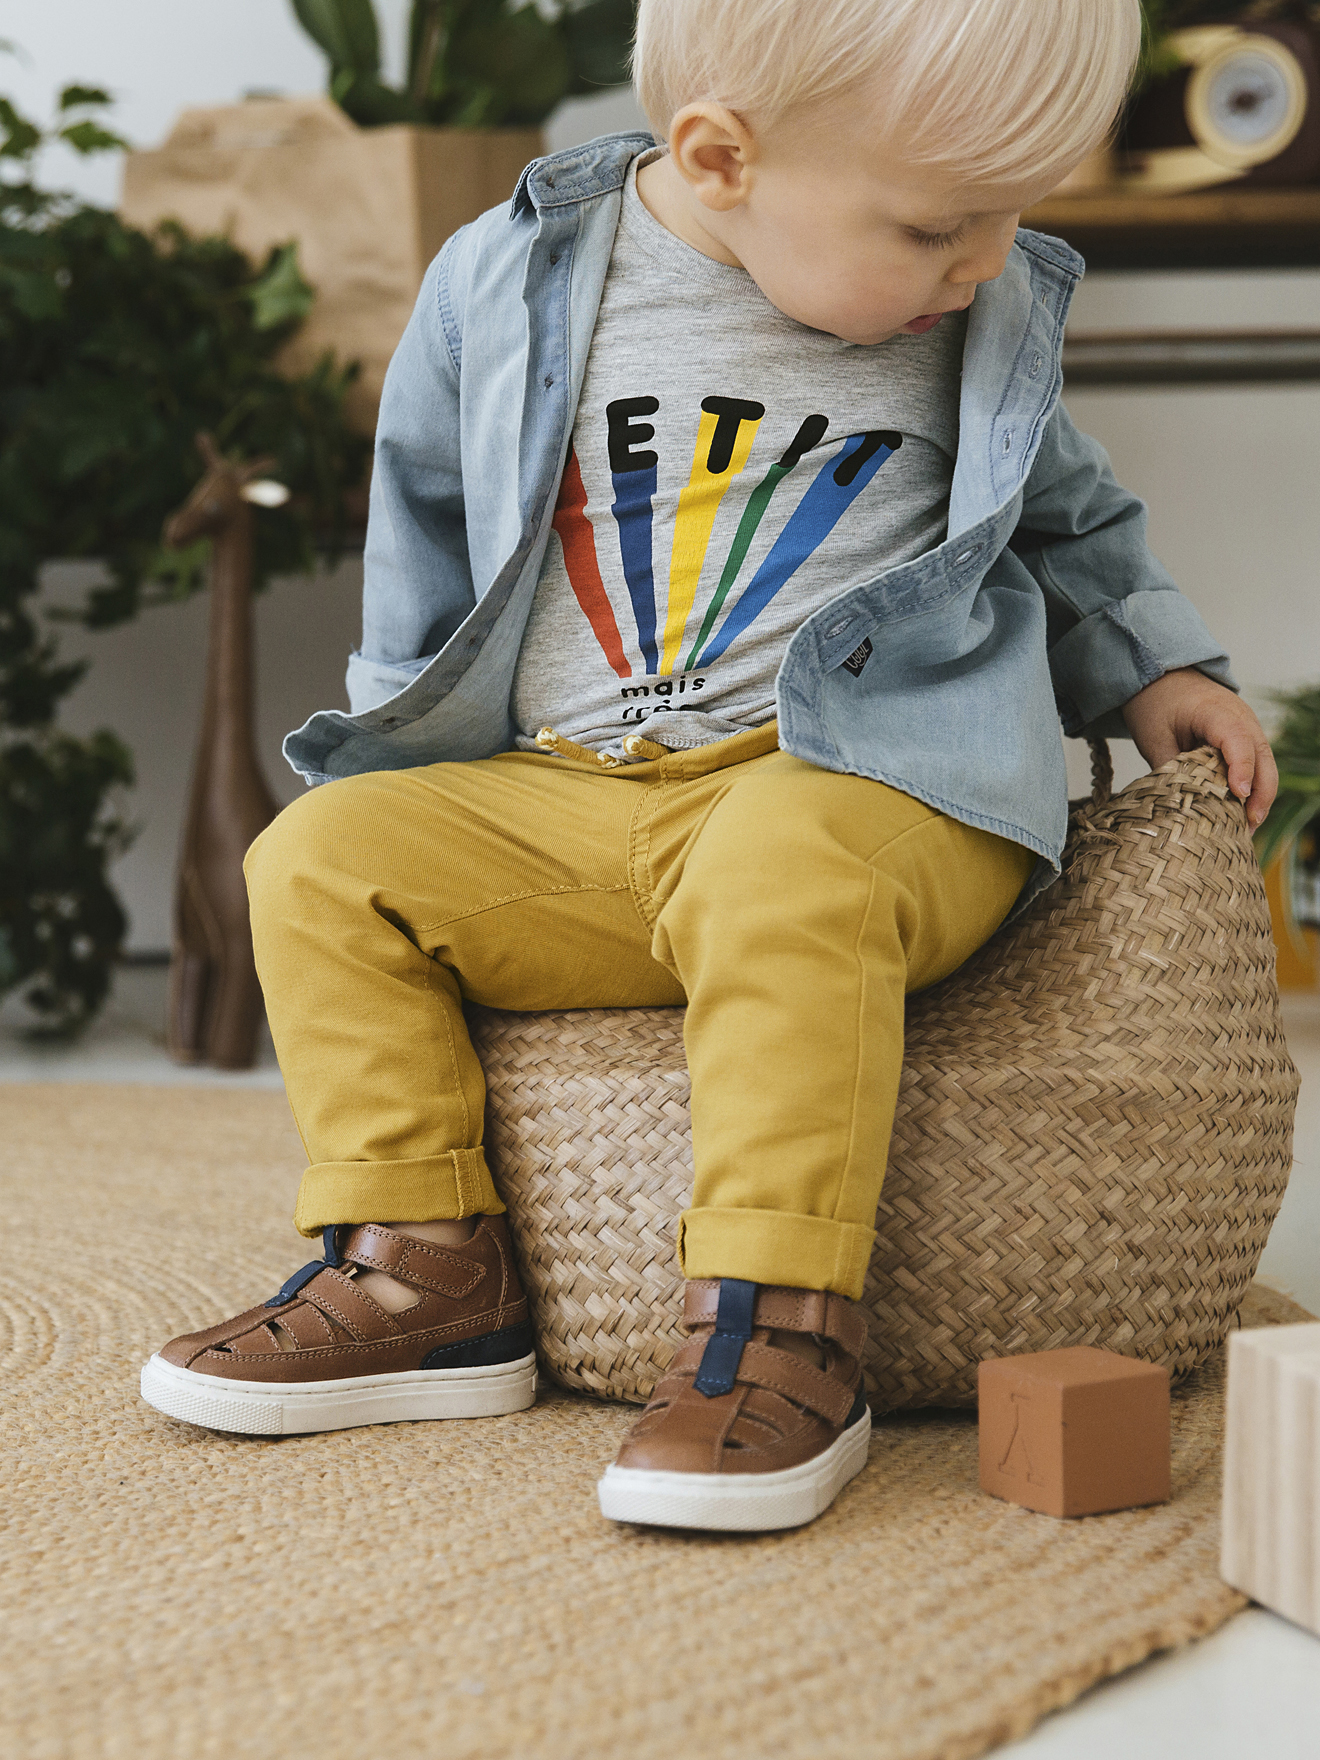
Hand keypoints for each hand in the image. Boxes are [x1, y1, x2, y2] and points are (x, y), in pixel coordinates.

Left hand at [1120, 668, 1277, 832]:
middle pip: (1262, 755)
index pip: (1237, 739)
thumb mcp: (1153, 737)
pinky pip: (1257, 762)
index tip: (1239, 795)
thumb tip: (1178, 804)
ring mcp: (1247, 725)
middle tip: (1249, 824)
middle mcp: (1241, 717)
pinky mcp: (1245, 736)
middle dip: (1260, 792)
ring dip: (1261, 794)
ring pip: (1265, 762)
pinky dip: (1255, 785)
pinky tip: (1244, 811)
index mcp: (1215, 710)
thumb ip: (1168, 768)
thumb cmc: (1156, 703)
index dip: (1241, 767)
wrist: (1163, 676)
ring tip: (1248, 827)